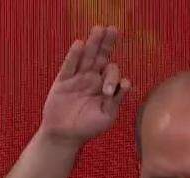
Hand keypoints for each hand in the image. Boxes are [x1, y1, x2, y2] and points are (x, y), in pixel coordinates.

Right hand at [39, 25, 130, 145]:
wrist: (65, 136)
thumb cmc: (88, 128)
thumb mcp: (107, 116)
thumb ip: (117, 100)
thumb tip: (127, 82)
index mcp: (104, 85)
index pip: (111, 71)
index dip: (111, 77)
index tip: (107, 92)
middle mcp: (91, 79)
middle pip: (100, 56)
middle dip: (106, 43)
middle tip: (113, 29)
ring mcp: (76, 79)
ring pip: (86, 57)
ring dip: (92, 43)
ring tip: (99, 28)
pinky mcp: (62, 82)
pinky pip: (68, 66)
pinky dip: (73, 56)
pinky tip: (79, 44)